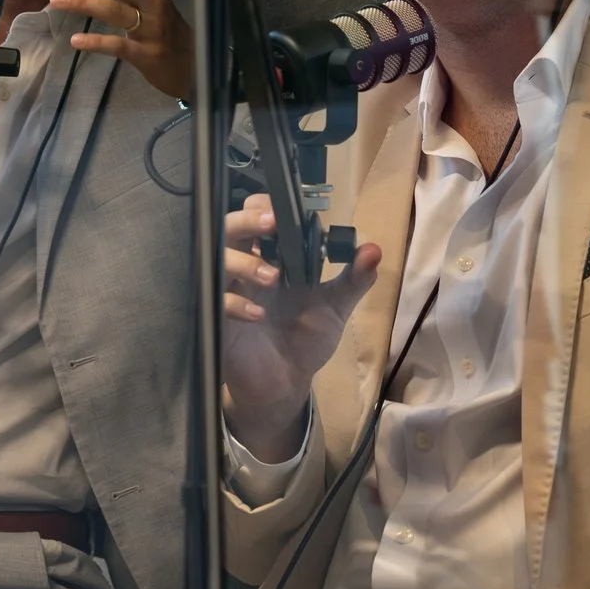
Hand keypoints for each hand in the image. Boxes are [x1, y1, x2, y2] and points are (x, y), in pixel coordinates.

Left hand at [48, 0, 194, 101]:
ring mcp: (149, 29)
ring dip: (84, 4)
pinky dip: (97, 42)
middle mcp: (151, 3)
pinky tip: (75, 41)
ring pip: (114, 11)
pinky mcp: (145, 54)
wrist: (193, 65)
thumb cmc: (167, 26)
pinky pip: (118, 45)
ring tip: (55, 0)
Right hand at [221, 193, 379, 460]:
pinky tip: (258, 314)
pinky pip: (215, 302)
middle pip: (228, 228)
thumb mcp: (334, 306)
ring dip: (243, 262)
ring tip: (272, 277)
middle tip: (271, 222)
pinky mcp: (217, 321)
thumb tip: (374, 250)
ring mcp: (227, 293)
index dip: (264, 205)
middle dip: (247, 220)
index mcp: (269, 256)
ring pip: (216, 260)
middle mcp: (243, 268)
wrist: (286, 382)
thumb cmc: (303, 339)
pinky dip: (235, 303)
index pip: (255, 216)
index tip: (284, 209)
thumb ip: (354, 279)